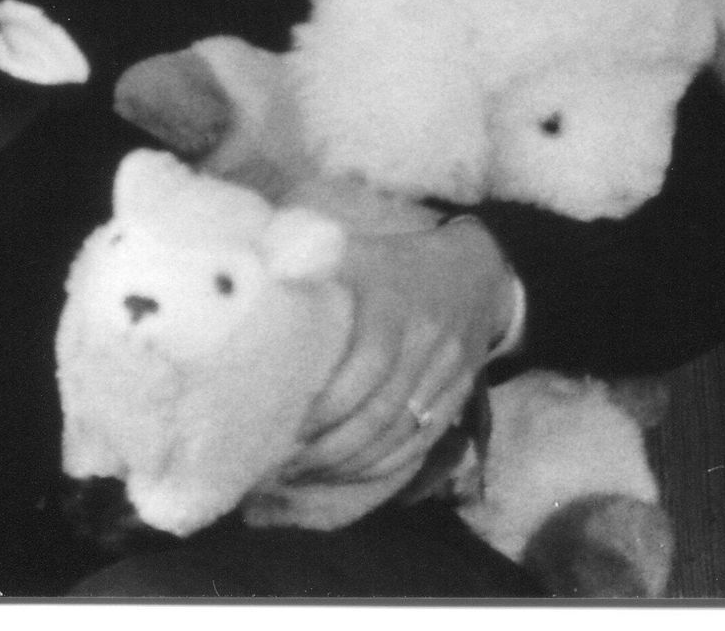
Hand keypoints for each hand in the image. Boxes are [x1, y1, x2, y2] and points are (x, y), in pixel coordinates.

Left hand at [281, 216, 515, 490]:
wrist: (475, 273)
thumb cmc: (392, 264)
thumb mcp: (351, 250)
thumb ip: (303, 255)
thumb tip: (250, 270)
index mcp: (395, 303)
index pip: (366, 367)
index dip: (326, 405)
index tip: (284, 425)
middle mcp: (426, 341)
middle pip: (381, 411)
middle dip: (329, 447)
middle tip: (281, 462)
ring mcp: (448, 374)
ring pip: (400, 435)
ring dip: (350, 463)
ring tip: (302, 474)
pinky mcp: (457, 398)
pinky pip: (420, 443)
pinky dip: (381, 466)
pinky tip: (345, 474)